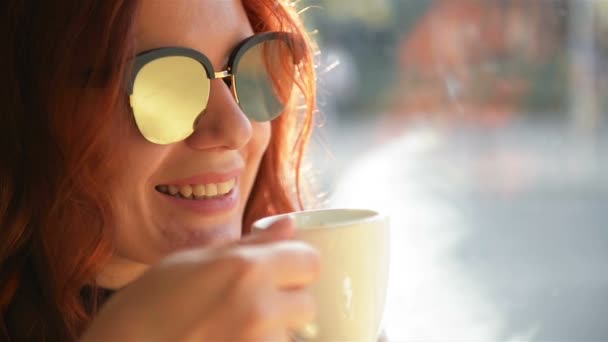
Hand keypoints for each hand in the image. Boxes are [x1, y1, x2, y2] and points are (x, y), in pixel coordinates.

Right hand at [80, 217, 320, 341]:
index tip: (281, 271)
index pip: (310, 262)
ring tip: (231, 329)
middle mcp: (259, 309)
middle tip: (252, 305)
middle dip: (288, 303)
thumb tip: (289, 225)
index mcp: (246, 270)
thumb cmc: (147, 307)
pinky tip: (226, 340)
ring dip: (273, 333)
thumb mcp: (193, 261)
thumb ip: (250, 245)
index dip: (296, 265)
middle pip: (307, 304)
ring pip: (291, 337)